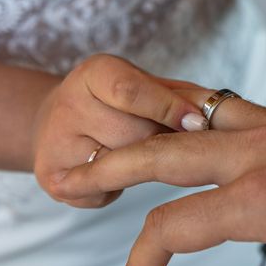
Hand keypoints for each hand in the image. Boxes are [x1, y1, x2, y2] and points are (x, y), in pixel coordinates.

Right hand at [32, 54, 206, 208]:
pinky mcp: (52, 180)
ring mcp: (54, 144)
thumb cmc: (121, 106)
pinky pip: (106, 192)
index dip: (168, 107)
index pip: (130, 91)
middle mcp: (67, 105)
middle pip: (134, 135)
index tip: (199, 123)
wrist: (61, 127)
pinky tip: (118, 175)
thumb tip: (213, 112)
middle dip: (161, 141)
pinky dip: (121, 188)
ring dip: (145, 167)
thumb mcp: (149, 89)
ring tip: (146, 156)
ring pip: (121, 167)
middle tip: (174, 142)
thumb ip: (181, 97)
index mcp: (94, 74)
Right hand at [54, 105, 265, 265]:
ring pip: (192, 127)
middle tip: (72, 173)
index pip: (172, 229)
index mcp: (264, 201)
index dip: (140, 265)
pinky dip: (198, 123)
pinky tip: (192, 133)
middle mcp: (261, 156)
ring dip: (150, 138)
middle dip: (111, 167)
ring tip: (119, 146)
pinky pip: (231, 114)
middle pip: (162, 155)